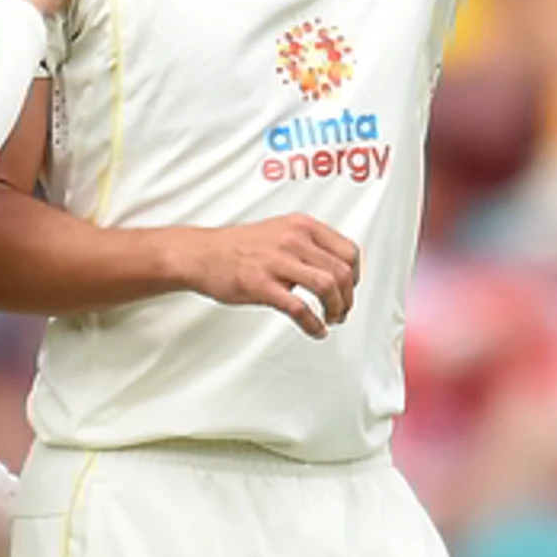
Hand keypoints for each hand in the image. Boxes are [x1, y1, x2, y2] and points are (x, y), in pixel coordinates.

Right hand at [171, 215, 361, 336]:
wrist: (201, 254)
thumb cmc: (236, 246)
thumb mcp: (280, 230)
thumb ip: (307, 244)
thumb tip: (332, 266)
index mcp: (301, 226)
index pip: (348, 251)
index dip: (355, 275)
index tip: (350, 289)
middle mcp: (293, 240)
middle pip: (342, 271)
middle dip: (348, 297)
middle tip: (342, 310)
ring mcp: (277, 262)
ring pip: (327, 287)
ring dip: (336, 309)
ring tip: (331, 319)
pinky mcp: (262, 285)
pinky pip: (300, 308)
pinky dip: (314, 324)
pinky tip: (317, 330)